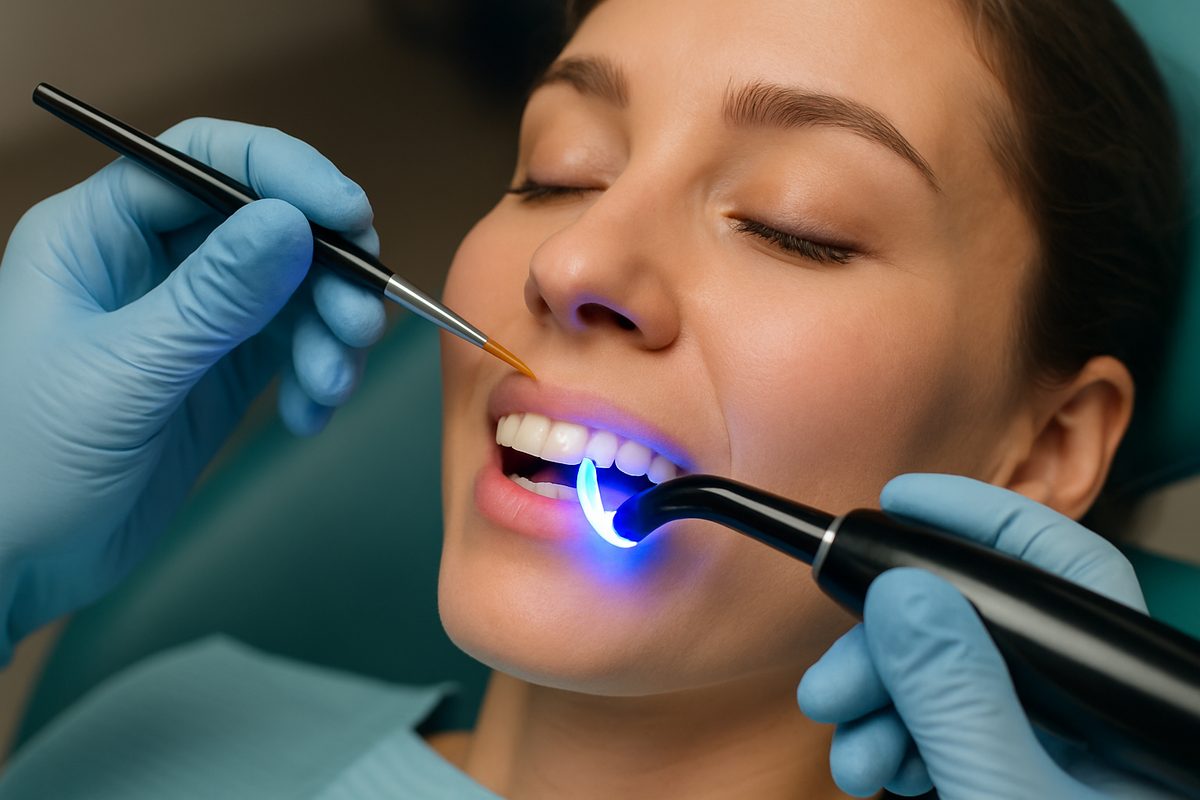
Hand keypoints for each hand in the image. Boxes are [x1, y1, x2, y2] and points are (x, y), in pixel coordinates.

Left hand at [0, 118, 386, 662]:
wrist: (16, 564)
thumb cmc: (22, 464)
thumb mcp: (123, 374)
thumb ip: (212, 298)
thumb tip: (292, 223)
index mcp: (97, 233)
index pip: (205, 161)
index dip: (285, 173)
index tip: (350, 215)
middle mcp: (149, 262)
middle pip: (268, 224)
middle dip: (328, 269)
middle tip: (359, 320)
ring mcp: (191, 317)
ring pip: (293, 288)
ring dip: (330, 331)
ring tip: (329, 384)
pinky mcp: (220, 370)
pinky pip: (292, 347)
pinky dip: (317, 375)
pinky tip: (309, 416)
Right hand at [797, 474, 1177, 798]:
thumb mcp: (1004, 798)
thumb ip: (958, 701)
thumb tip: (903, 595)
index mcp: (1131, 703)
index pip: (1064, 564)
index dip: (978, 517)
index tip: (900, 500)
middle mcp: (1100, 711)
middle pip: (984, 626)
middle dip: (890, 650)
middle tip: (833, 683)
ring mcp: (1062, 746)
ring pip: (955, 678)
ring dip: (883, 704)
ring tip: (851, 750)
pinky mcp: (1020, 772)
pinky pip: (950, 726)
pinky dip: (901, 738)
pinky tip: (877, 762)